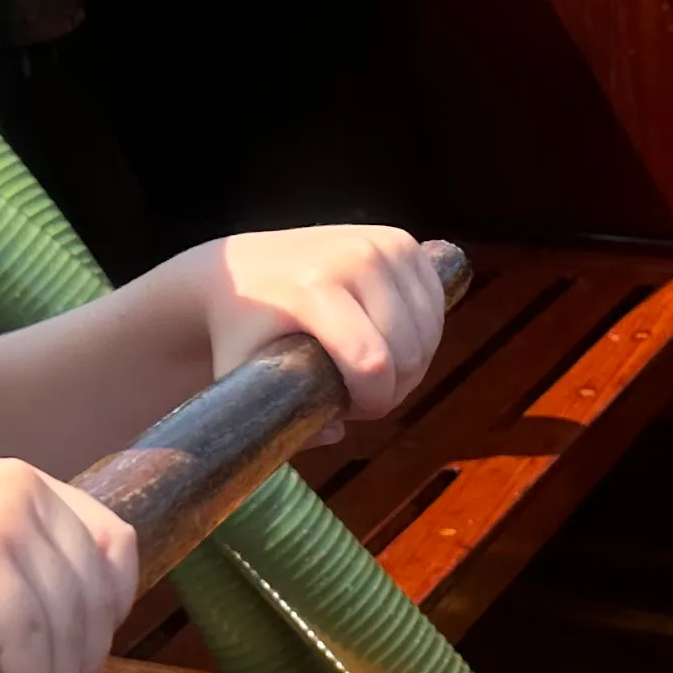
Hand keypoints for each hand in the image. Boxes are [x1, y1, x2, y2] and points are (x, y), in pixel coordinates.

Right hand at [0, 458, 137, 672]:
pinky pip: (28, 643)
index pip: (114, 542)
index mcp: (21, 480)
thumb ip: (20, 564)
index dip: (111, 609)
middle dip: (82, 661)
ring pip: (65, 624)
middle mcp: (19, 487)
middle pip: (96, 590)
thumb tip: (88, 628)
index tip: (81, 657)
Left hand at [193, 226, 449, 429]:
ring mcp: (380, 243)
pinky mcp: (399, 239)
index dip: (373, 403)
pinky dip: (424, 333)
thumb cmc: (239, 330)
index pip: (373, 362)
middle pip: (407, 350)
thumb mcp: (242, 375)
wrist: (237, 269)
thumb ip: (280, 416)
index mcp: (312, 288)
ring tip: (375, 372)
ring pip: (427, 329)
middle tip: (362, 398)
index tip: (351, 412)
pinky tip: (393, 343)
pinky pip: (435, 302)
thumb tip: (336, 432)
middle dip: (393, 389)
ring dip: (411, 363)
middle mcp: (353, 257)